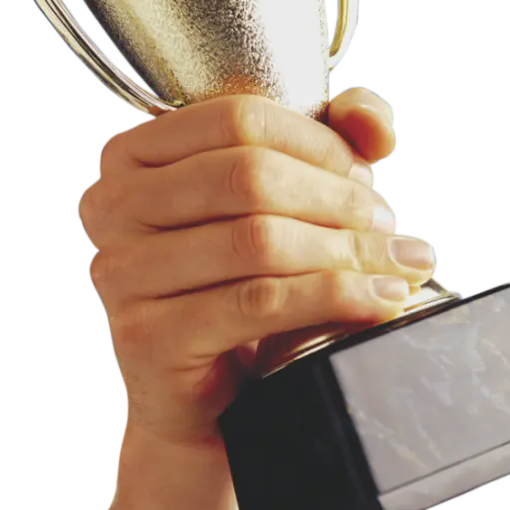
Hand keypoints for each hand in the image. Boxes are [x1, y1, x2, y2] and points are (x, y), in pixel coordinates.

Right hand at [77, 89, 436, 447]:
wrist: (204, 391)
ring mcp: (122, 273)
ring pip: (257, 241)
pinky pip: (258, 303)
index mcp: (133, 154)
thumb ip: (328, 138)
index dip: (317, 142)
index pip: (237, 118)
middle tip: (386, 226)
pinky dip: (333, 298)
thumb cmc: (239, 281)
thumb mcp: (280, 197)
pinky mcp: (147, 337)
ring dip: (346, 251)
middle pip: (249, 177)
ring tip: (397, 264)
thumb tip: (369, 120)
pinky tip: (378, 300)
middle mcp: (112, 206)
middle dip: (336, 200)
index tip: (364, 177)